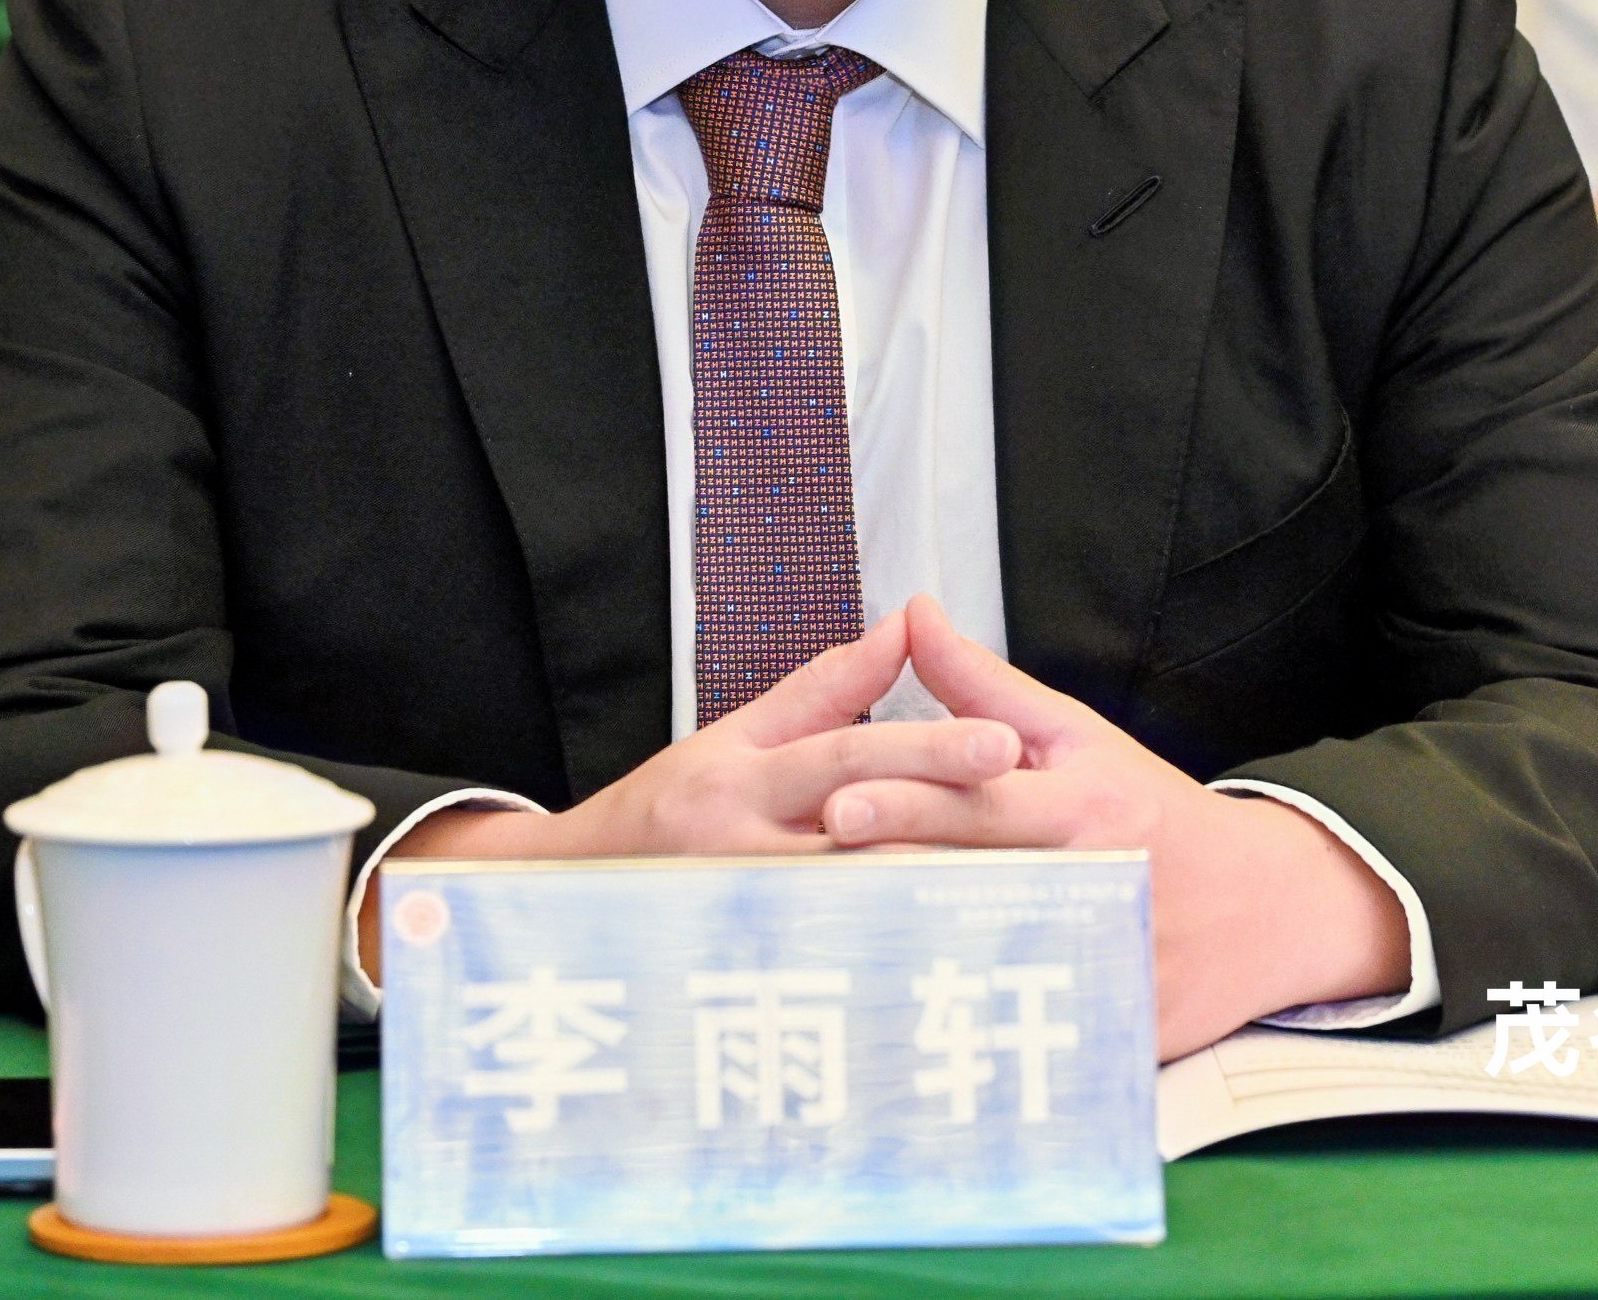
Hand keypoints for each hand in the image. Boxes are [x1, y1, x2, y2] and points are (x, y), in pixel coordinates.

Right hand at [359, 612, 1018, 976]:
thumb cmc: (666, 810)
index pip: (845, 755)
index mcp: (740, 778)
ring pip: (854, 909)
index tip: (1002, 743)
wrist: (567, 896)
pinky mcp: (748, 970)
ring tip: (1018, 892)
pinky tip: (949, 956)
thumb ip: (824, 688)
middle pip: (860, 837)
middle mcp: (741, 850)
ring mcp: (745, 919)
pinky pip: (832, 963)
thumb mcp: (734, 734)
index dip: (925, 747)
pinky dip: (892, 955)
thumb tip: (904, 627)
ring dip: (934, 899)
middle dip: (950, 828)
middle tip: (1030, 819)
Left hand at [824, 597, 1411, 1058]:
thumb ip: (985, 683)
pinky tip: (909, 1032)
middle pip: (974, 884)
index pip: (983, 800)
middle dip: (888, 884)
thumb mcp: (1077, 735)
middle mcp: (1091, 880)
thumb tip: (913, 615)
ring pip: (994, 965)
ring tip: (828, 958)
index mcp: (1080, 805)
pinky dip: (976, 1031)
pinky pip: (1035, 1031)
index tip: (837, 803)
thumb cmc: (1150, 809)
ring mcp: (1105, 960)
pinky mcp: (1115, 1026)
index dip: (910, 802)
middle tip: (802, 885)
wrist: (1265, 905)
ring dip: (914, 961)